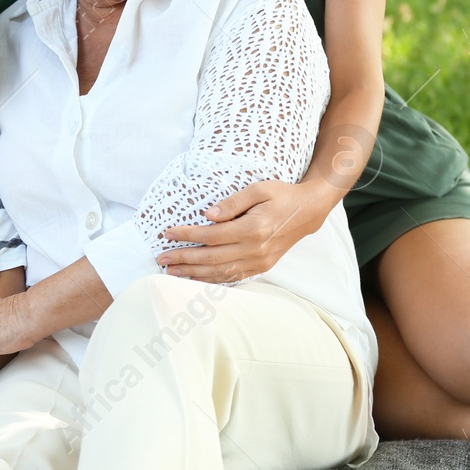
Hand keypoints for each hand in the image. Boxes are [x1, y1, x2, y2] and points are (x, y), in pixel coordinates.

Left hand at [158, 179, 336, 281]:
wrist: (307, 212)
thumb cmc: (281, 196)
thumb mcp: (258, 189)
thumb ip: (232, 202)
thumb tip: (207, 216)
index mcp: (253, 229)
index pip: (211, 235)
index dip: (187, 235)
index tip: (168, 234)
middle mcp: (255, 249)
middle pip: (212, 257)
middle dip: (184, 259)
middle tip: (162, 258)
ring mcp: (259, 261)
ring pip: (220, 272)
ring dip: (194, 273)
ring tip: (172, 272)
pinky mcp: (261, 267)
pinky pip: (232, 277)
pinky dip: (212, 279)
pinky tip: (197, 278)